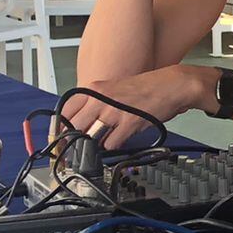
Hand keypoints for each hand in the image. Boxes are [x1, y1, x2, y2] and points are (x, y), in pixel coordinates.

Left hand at [68, 65, 210, 149]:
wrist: (173, 85)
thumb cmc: (147, 87)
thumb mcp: (114, 89)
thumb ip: (96, 103)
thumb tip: (82, 122)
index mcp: (94, 89)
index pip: (64, 111)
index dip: (59, 128)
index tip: (59, 139)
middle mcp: (100, 99)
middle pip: (74, 126)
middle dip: (75, 140)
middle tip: (78, 147)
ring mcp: (113, 111)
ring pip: (90, 136)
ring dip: (95, 143)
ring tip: (103, 141)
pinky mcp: (128, 123)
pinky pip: (110, 143)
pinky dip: (112, 146)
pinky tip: (119, 139)